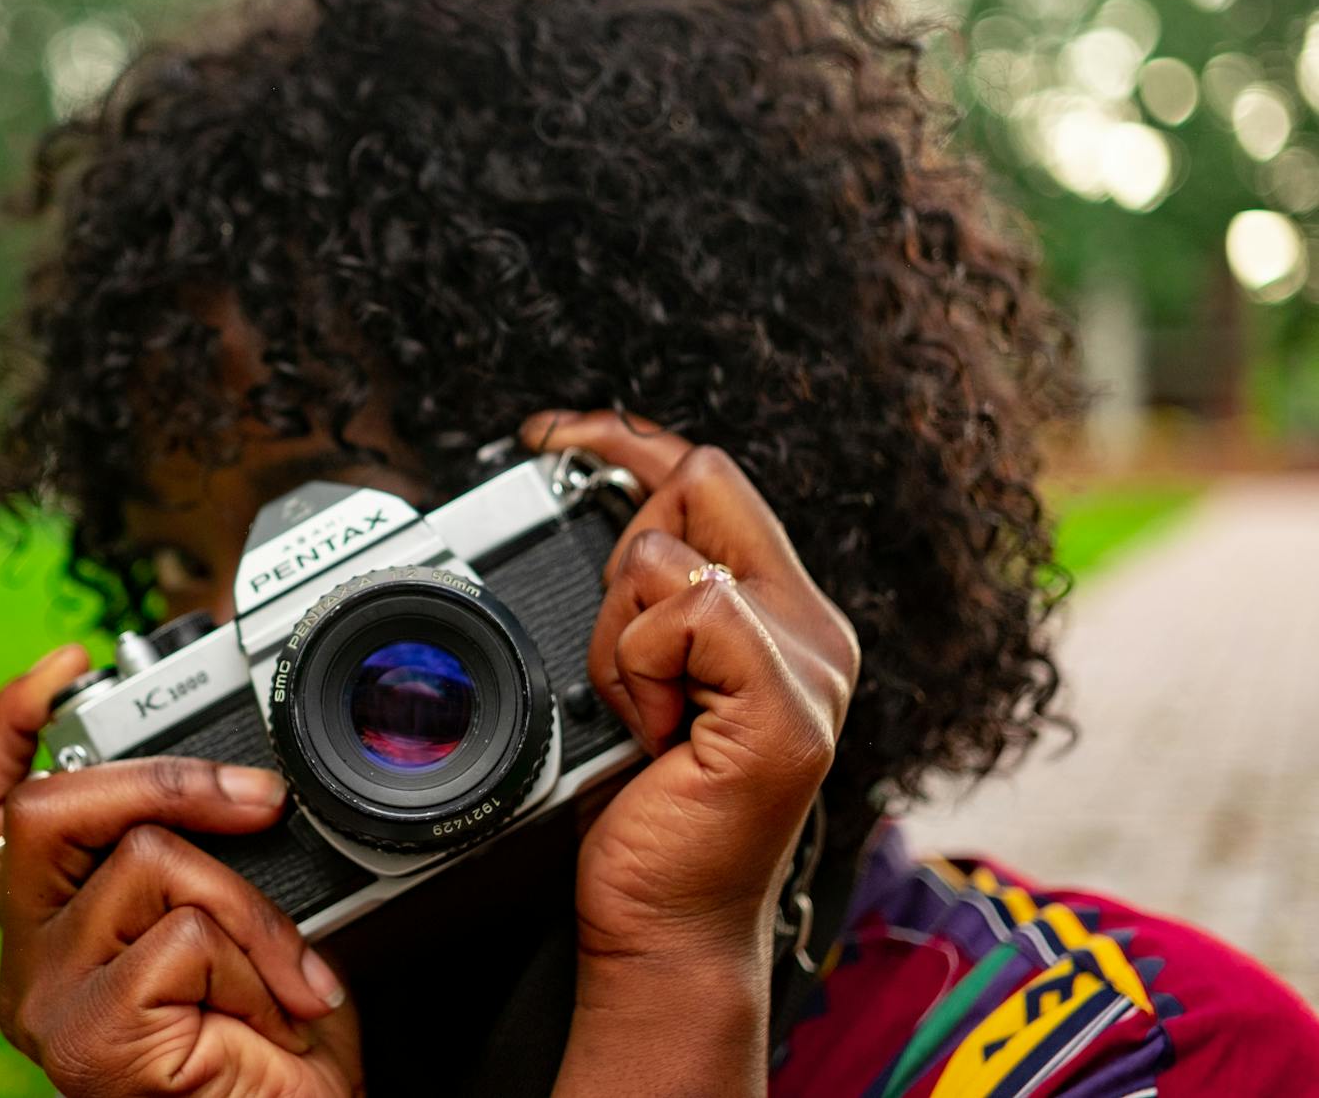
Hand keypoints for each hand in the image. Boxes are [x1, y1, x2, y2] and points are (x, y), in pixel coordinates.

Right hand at [0, 647, 361, 1096]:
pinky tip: (269, 1021)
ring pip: (146, 862)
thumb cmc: (272, 1047)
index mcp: (52, 927)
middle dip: (167, 779)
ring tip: (285, 980)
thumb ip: (194, 856)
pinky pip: (185, 935)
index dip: (11, 724)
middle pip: (45, 809)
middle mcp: (29, 964)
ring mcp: (48, 1004)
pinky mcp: (88, 1040)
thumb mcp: (229, 925)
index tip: (65, 662)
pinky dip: (255, 965)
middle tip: (261, 800)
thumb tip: (235, 778)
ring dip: (251, 911)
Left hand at [521, 412, 857, 1096]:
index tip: (550, 438)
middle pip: (694, 487)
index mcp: (781, 610)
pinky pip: (682, 613)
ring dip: (615, 634)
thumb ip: (648, 595)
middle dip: (617, 562)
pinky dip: (635, 668)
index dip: (626, 442)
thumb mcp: (636, 674)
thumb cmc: (641, 810)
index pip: (709, 476)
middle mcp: (812, 626)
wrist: (661, 923)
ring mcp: (810, 665)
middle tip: (620, 666)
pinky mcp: (787, 707)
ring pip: (669, 554)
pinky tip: (654, 732)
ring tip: (639, 714)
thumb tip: (607, 510)